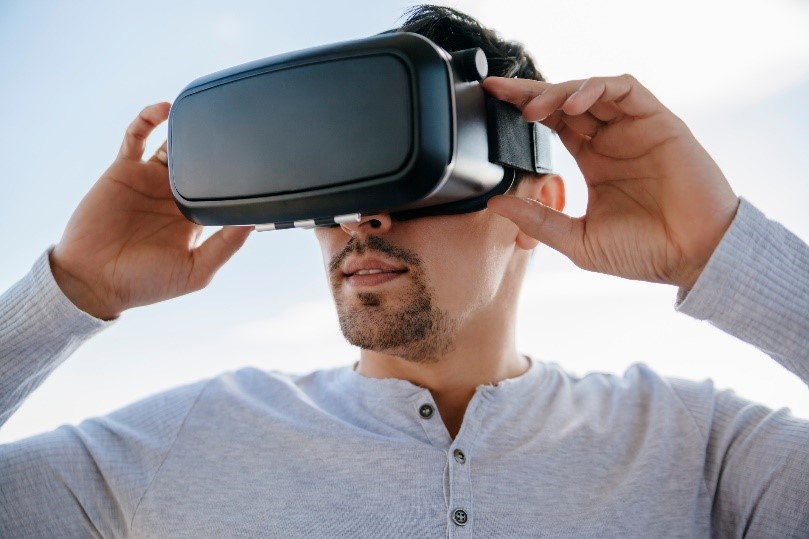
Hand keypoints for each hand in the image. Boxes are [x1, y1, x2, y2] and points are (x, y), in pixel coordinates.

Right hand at [50, 103, 251, 319]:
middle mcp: (175, 194)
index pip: (223, 186)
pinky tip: (165, 110)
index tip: (259, 157)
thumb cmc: (146, 283)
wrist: (94, 280)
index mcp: (196, 216)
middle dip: (217, 142)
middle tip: (235, 125)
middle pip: (202, 158)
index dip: (238, 172)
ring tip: (203, 111)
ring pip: (174, 142)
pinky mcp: (125, 169)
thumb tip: (253, 221)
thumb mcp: (196, 270)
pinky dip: (149, 119)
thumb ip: (226, 245)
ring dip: (186, 125)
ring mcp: (150, 179)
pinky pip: (137, 136)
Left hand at [483, 75, 738, 288]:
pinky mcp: (659, 123)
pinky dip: (597, 90)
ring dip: (559, 92)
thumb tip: (495, 203)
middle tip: (499, 92)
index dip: (524, 110)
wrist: (694, 258)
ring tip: (533, 108)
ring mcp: (635, 129)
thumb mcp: (578, 240)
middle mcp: (613, 140)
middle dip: (530, 93)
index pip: (553, 124)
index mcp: (594, 162)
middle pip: (566, 101)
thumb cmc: (644, 252)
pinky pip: (626, 90)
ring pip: (592, 90)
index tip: (492, 103)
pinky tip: (573, 105)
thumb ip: (538, 220)